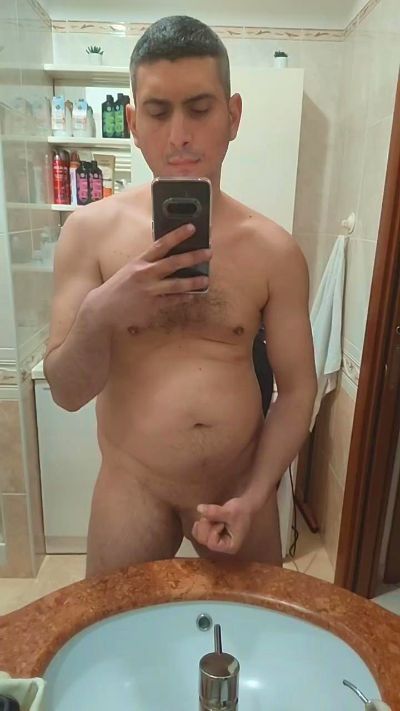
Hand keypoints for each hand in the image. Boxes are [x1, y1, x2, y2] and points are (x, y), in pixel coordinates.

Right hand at [87, 223, 210, 331]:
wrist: (103, 309)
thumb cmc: (117, 289)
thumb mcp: (129, 271)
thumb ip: (147, 265)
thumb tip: (166, 261)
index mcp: (139, 262)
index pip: (161, 244)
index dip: (177, 235)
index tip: (192, 228)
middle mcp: (145, 274)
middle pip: (173, 263)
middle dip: (193, 257)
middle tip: (208, 253)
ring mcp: (150, 291)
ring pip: (177, 284)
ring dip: (193, 282)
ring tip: (206, 279)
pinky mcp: (152, 306)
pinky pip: (173, 300)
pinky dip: (183, 298)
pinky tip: (192, 296)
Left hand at [192, 498, 252, 554]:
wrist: (244, 506)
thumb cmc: (241, 511)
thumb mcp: (229, 511)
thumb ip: (215, 512)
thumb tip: (199, 508)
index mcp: (230, 546)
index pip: (212, 543)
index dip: (213, 530)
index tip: (221, 522)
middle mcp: (222, 547)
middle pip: (204, 541)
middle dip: (206, 526)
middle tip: (213, 516)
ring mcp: (216, 541)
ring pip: (200, 537)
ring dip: (203, 524)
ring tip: (212, 516)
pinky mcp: (212, 535)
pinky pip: (198, 533)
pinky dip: (199, 525)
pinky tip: (204, 518)